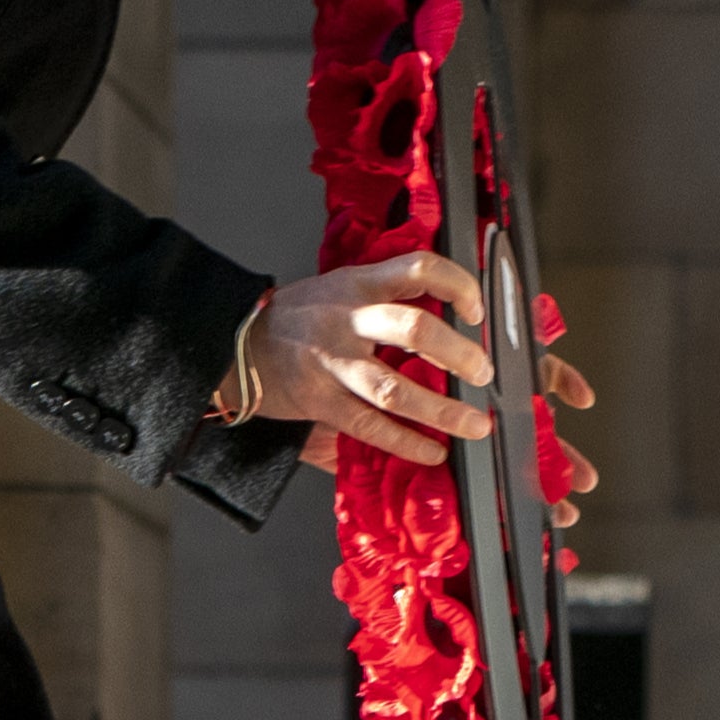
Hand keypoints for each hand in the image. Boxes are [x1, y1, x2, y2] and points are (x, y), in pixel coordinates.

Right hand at [253, 251, 492, 467]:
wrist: (237, 343)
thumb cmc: (297, 318)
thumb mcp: (340, 288)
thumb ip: (386, 298)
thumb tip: (448, 320)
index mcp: (358, 283)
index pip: (418, 269)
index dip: (457, 285)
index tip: (476, 309)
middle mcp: (348, 318)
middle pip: (414, 328)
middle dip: (459, 354)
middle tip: (483, 371)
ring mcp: (332, 362)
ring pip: (395, 388)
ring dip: (442, 410)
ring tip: (473, 424)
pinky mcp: (319, 399)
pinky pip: (369, 426)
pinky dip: (406, 442)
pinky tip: (432, 451)